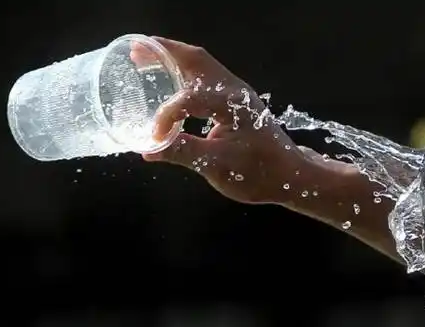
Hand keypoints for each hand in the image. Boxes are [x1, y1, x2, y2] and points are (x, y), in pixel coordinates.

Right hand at [137, 37, 302, 204]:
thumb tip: (149, 150)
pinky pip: (205, 76)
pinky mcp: (235, 101)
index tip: (155, 138)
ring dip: (173, 58)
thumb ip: (182, 153)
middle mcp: (234, 90)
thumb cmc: (258, 172)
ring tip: (144, 58)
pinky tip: (169, 80)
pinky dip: (184, 72)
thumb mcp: (218, 166)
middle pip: (195, 59)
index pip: (189, 98)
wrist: (289, 175)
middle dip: (163, 53)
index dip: (167, 115)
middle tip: (134, 52)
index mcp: (230, 104)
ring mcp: (236, 93)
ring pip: (201, 64)